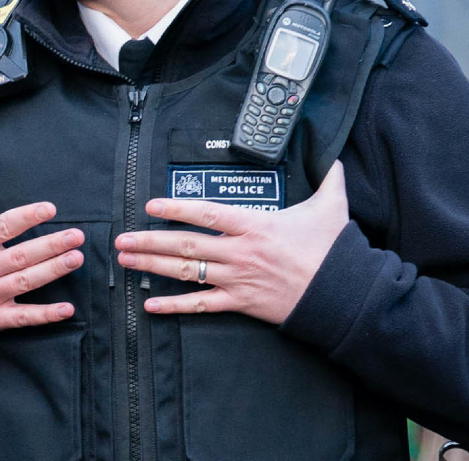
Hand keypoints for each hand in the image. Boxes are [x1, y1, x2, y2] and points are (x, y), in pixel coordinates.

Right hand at [0, 184, 83, 345]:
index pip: (2, 227)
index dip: (27, 217)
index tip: (50, 209)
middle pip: (21, 255)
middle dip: (51, 245)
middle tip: (77, 235)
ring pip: (26, 282)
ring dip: (53, 271)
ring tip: (77, 258)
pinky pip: (22, 318)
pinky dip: (45, 315)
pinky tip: (68, 309)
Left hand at [115, 162, 350, 324]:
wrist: (347, 295)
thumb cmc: (336, 251)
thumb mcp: (331, 208)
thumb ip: (329, 181)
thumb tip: (335, 161)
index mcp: (254, 225)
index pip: (206, 213)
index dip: (176, 208)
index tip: (150, 205)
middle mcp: (240, 252)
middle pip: (184, 244)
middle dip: (148, 241)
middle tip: (121, 239)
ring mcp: (238, 279)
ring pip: (186, 272)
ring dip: (151, 267)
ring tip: (126, 261)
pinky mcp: (241, 303)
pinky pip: (202, 305)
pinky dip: (174, 306)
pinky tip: (150, 304)